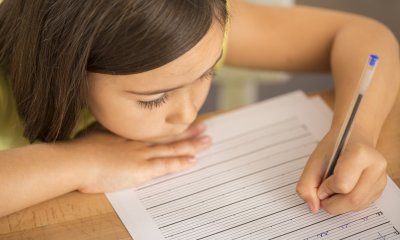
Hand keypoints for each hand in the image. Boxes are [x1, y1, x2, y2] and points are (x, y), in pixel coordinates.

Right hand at [65, 123, 210, 192]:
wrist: (76, 160)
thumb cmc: (81, 148)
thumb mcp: (95, 131)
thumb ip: (105, 130)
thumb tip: (107, 127)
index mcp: (129, 132)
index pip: (155, 129)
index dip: (170, 126)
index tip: (183, 120)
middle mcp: (139, 140)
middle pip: (168, 136)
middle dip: (188, 132)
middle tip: (204, 128)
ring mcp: (142, 154)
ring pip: (172, 148)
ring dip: (191, 145)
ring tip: (207, 141)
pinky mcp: (142, 169)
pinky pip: (166, 166)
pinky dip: (180, 163)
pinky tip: (193, 161)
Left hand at [296, 130, 386, 213]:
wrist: (352, 138)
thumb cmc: (333, 148)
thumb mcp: (314, 162)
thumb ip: (307, 185)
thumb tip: (314, 208)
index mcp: (360, 153)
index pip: (342, 184)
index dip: (326, 188)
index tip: (321, 183)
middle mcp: (376, 166)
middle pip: (352, 199)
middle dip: (332, 203)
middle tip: (322, 196)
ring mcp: (381, 178)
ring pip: (357, 205)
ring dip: (339, 205)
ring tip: (331, 192)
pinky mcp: (380, 188)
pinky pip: (362, 206)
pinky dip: (347, 204)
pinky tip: (342, 192)